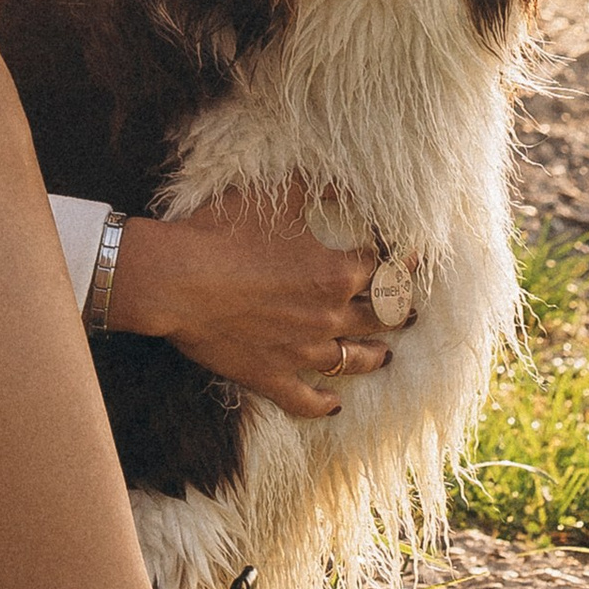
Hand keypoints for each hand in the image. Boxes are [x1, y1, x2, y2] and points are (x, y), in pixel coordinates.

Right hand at [108, 186, 391, 418]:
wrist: (175, 279)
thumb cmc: (223, 231)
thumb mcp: (276, 196)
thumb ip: (318, 188)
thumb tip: (348, 184)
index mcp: (336, 273)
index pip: (384, 268)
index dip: (401, 261)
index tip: (411, 257)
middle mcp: (328, 316)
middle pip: (380, 318)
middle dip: (401, 312)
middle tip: (412, 311)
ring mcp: (302, 353)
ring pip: (353, 361)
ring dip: (375, 356)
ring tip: (386, 354)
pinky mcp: (271, 376)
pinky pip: (307, 400)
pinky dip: (324, 404)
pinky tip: (335, 405)